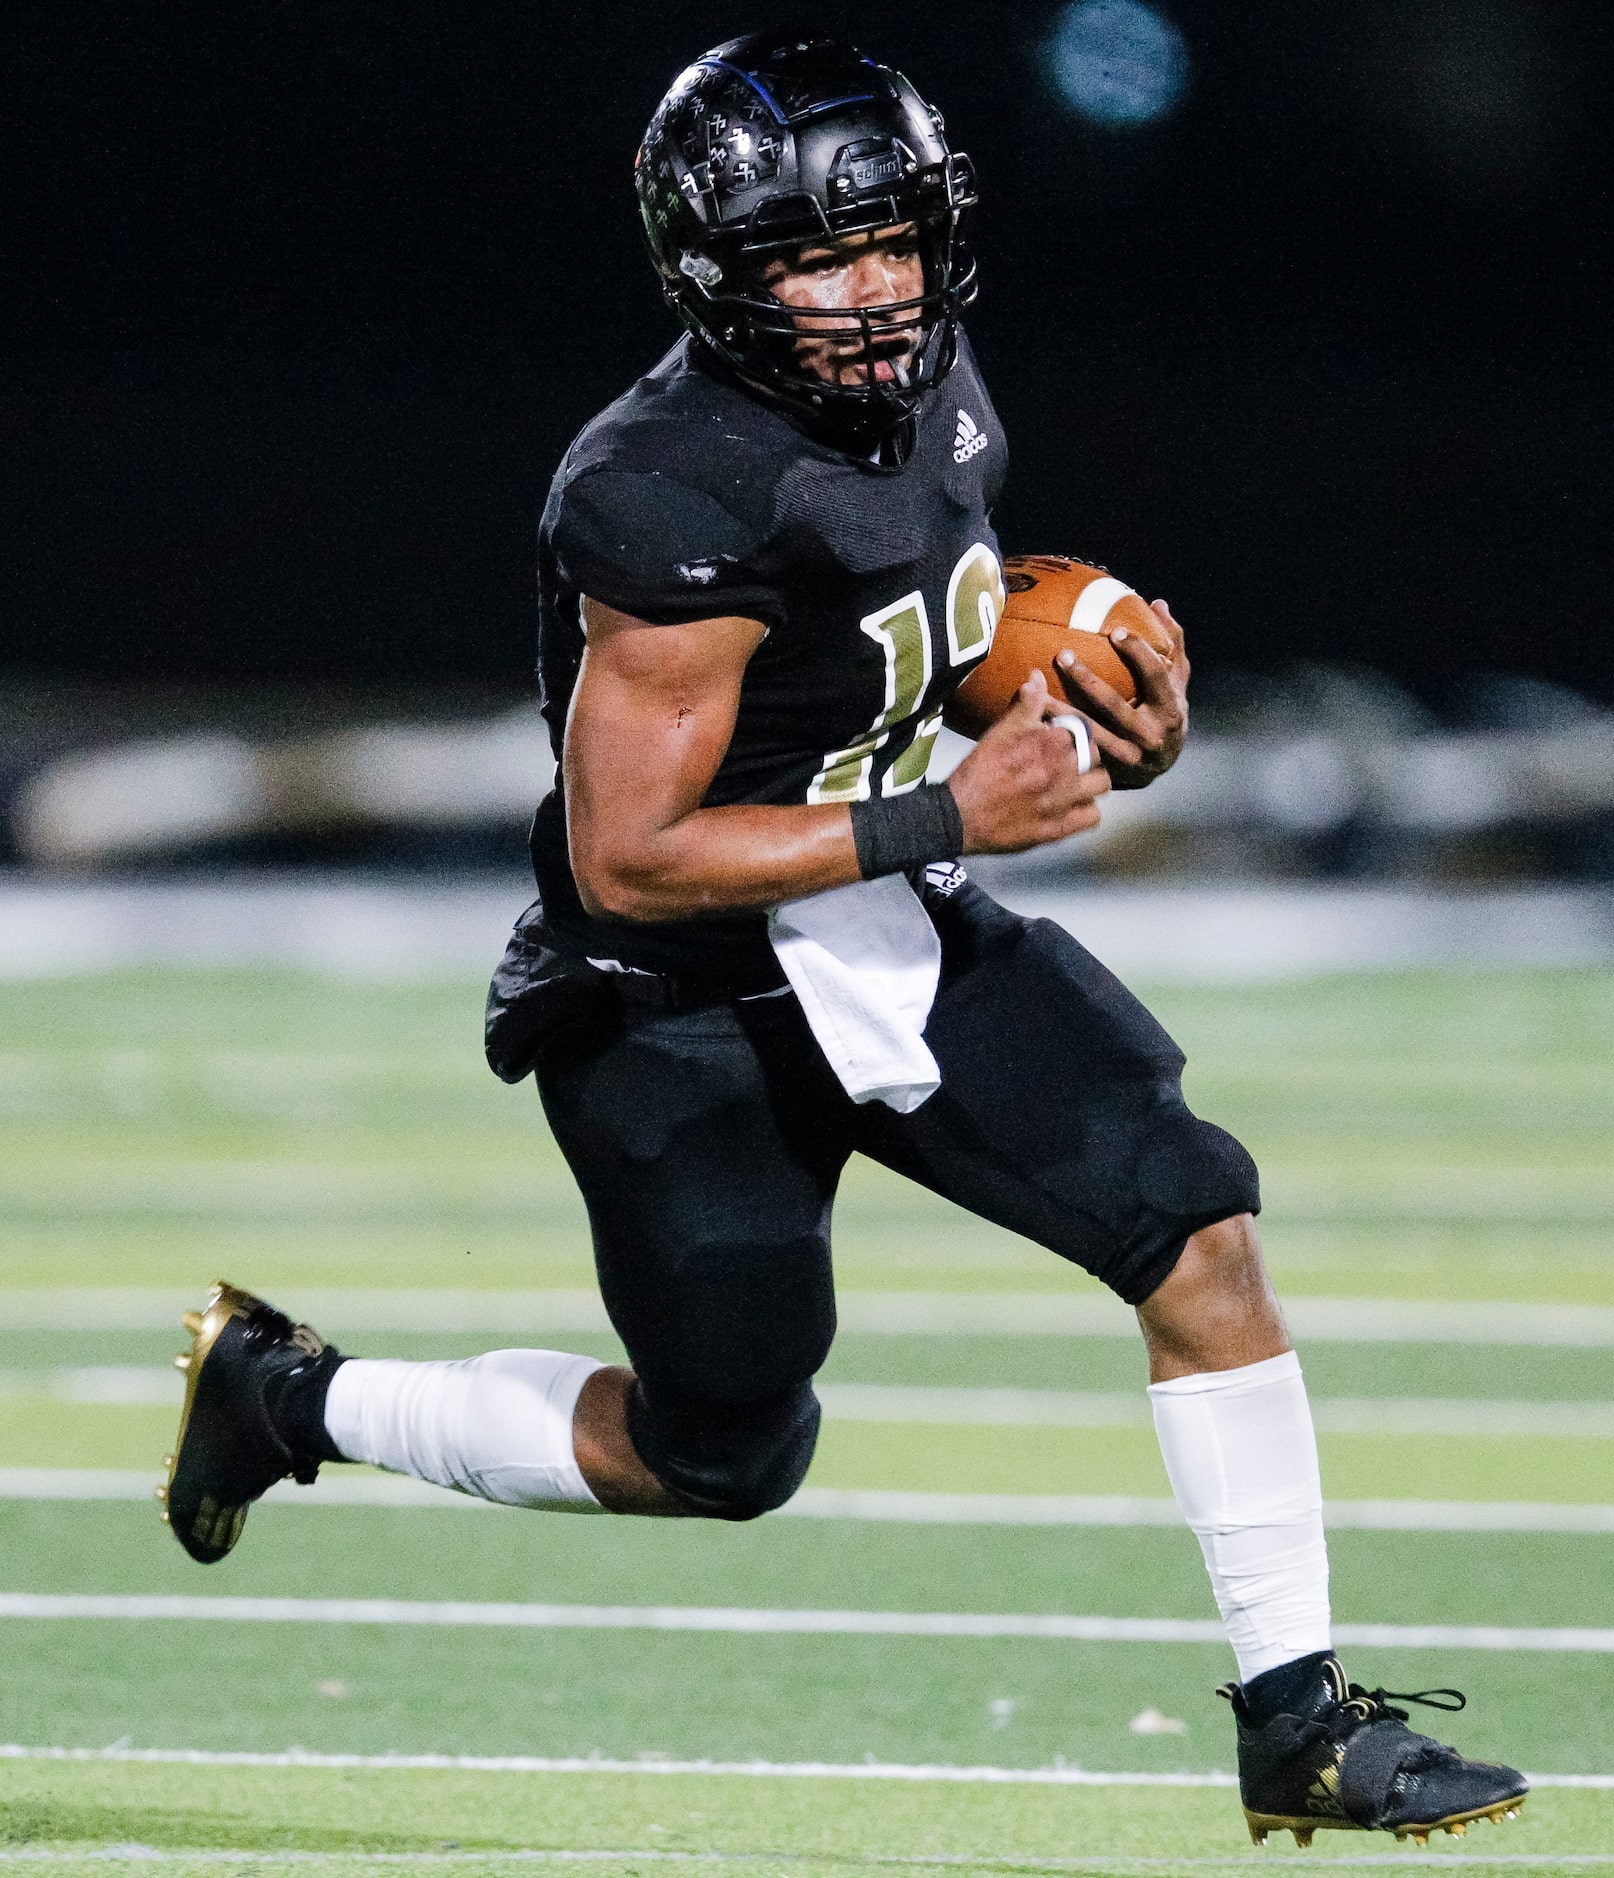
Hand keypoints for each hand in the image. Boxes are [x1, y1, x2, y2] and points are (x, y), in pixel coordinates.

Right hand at [947, 669, 1110, 853]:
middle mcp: (1063, 771)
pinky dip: (1086, 810)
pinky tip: (1073, 806)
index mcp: (1050, 743)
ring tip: (1077, 781)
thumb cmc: (979, 771)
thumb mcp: (1000, 731)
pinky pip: (1093, 816)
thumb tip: (1038, 676)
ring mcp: (1063, 801)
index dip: (1069, 732)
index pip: (1081, 728)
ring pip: (1102, 784)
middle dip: (1083, 754)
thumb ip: (1025, 705)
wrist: (959, 815)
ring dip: (1092, 780)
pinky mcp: (1059, 828)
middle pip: (1095, 754)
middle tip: (1066, 760)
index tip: (1056, 739)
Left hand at [1053, 598, 1189, 788]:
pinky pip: (1080, 752)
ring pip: (1091, 732)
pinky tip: (1036, 720)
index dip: (1138, 654)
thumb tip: (1157, 604)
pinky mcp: (1109, 770)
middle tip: (1063, 654)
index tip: (1115, 631)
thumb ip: (1171, 644)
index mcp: (1170, 708)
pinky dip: (1060, 736)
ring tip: (1037, 690)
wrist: (1164, 763)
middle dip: (1088, 681)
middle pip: (1116, 706)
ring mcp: (1128, 756)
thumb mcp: (1176, 679)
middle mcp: (1151, 735)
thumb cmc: (1166, 709)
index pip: (1155, 676)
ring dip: (1062, 712)